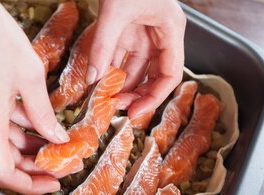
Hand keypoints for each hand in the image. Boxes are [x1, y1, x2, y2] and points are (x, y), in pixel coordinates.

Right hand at [0, 0, 68, 194]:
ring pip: (3, 143)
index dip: (28, 185)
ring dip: (30, 147)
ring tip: (59, 144)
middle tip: (64, 163)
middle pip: (5, 160)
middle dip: (35, 166)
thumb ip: (43, 113)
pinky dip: (20, 129)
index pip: (3, 173)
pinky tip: (41, 123)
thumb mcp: (30, 76)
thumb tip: (57, 138)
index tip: (51, 183)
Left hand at [86, 0, 186, 117]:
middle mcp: (160, 33)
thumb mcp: (114, 12)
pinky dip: (108, 68)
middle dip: (134, 93)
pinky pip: (119, 54)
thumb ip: (102, 46)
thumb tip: (92, 80)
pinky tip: (96, 81)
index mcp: (170, 29)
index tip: (135, 113)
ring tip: (102, 99)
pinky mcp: (126, 27)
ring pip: (134, 67)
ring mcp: (142, 30)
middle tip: (114, 109)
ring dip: (119, 84)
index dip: (154, 97)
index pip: (170, 74)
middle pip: (153, 74)